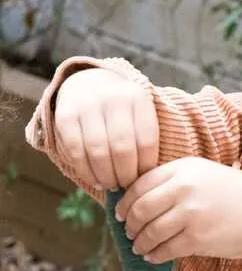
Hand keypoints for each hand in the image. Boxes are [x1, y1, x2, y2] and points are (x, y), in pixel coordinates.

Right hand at [54, 68, 158, 189]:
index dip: (145, 168)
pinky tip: (95, 181)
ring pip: (98, 151)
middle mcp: (112, 98)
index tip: (144, 181)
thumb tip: (147, 184)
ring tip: (111, 186)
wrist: (88, 84)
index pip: (146, 142)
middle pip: (122, 149)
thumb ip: (145, 144)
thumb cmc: (122, 114)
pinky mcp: (65, 115)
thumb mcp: (139, 118)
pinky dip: (86, 172)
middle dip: (125, 175)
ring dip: (106, 176)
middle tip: (126, 186)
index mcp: (138, 99)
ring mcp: (86, 104)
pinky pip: (76, 150)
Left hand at [115, 158, 241, 262]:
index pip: (140, 185)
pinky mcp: (198, 239)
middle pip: (141, 209)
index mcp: (183, 169)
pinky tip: (153, 257)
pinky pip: (166, 249)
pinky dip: (155, 255)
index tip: (120, 213)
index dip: (125, 202)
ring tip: (139, 247)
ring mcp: (191, 215)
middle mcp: (184, 189)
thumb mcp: (202, 174)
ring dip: (140, 242)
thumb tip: (138, 200)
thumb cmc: (234, 194)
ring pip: (151, 231)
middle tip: (128, 232)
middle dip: (130, 224)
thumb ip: (173, 180)